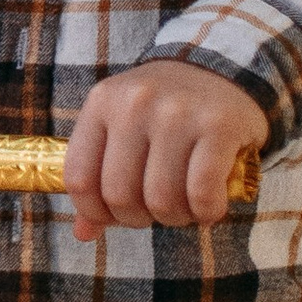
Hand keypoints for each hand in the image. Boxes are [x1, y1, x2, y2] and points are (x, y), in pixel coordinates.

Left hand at [64, 62, 260, 237]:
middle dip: (139, 219)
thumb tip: (83, 233)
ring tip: (185, 208)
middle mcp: (135, 104)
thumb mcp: (122, 128)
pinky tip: (209, 207)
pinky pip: (202, 192)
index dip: (95, 213)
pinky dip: (206, 212)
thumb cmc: (165, 108)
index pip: (79, 179)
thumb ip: (99, 176)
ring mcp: (177, 112)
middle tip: (157, 212)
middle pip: (120, 196)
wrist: (221, 68)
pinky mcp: (218, 125)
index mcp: (102, 103)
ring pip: (162, 200)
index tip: (116, 217)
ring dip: (175, 218)